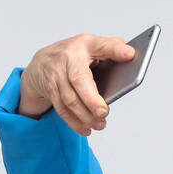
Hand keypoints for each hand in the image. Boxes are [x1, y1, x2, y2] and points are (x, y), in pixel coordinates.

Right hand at [19, 33, 136, 134]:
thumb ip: (111, 48)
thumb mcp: (92, 45)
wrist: (42, 62)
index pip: (101, 45)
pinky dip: (75, 122)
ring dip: (86, 116)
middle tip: (104, 113)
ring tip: (100, 124)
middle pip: (79, 80)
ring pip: (69, 99)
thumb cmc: (73, 55)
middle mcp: (68, 58)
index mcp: (85, 45)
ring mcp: (56, 75)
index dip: (115, 49)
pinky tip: (86, 129)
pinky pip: (62, 110)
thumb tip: (130, 54)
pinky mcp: (50, 91)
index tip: (130, 54)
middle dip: (92, 99)